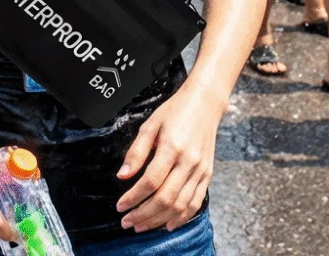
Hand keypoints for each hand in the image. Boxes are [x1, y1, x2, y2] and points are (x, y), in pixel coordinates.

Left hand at [116, 87, 220, 232]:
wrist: (204, 103)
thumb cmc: (175, 111)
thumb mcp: (150, 124)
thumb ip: (136, 151)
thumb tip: (123, 176)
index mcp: (172, 147)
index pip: (150, 181)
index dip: (133, 197)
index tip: (120, 206)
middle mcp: (188, 161)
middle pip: (165, 198)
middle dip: (143, 214)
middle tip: (127, 221)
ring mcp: (201, 170)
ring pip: (180, 205)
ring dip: (159, 220)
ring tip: (141, 225)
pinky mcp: (208, 175)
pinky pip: (196, 203)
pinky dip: (182, 218)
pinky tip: (167, 224)